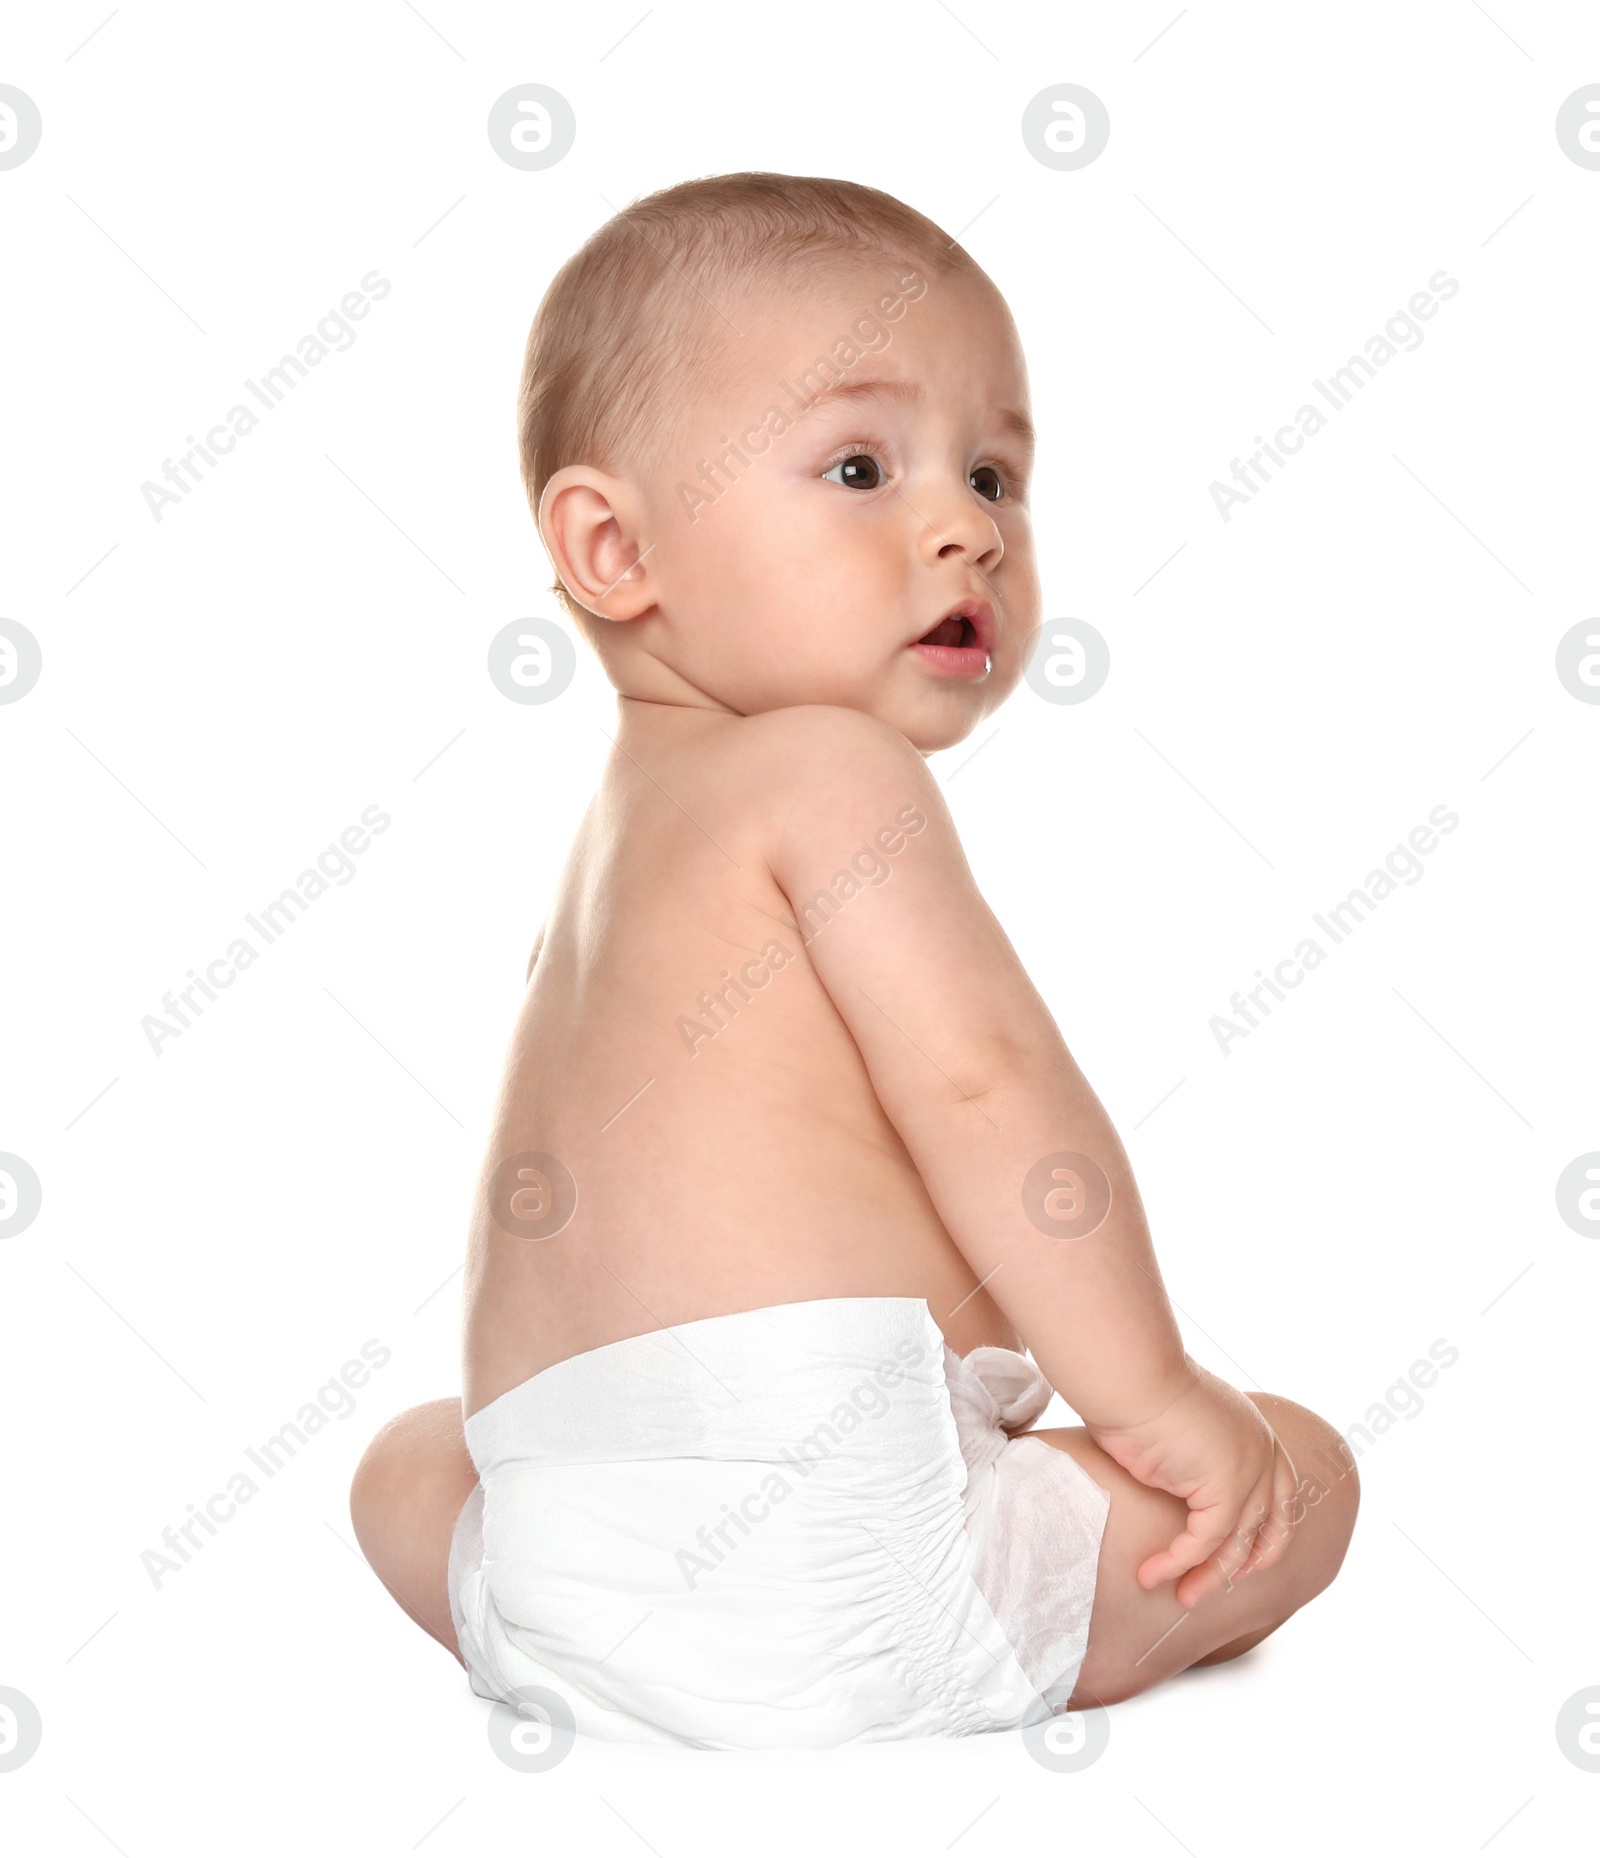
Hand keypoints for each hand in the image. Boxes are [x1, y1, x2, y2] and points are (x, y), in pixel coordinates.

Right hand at [1085, 1360, 1299, 1607]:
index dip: (1267, 1536)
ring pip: (1235, 1544)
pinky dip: (1178, 1563)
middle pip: (1267, 1528)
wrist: (1130, 1373)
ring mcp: (1251, 1472)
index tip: (1245, 1562)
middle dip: (1243, 1565)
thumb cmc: (1138, 1389)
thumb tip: (1178, 1479)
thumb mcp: (1182, 1424)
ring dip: (1206, 1577)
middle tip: (1212, 1588)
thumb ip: (1197, 1456)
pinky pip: (1204, 1542)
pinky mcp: (1227, 1489)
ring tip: (1181, 1598)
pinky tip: (1151, 1574)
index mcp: (1257, 1434)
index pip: (1280, 1497)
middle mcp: (1263, 1453)